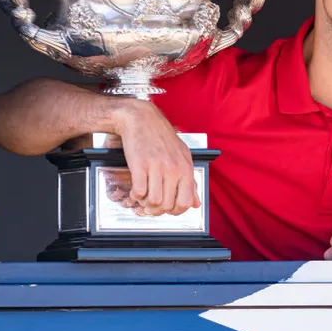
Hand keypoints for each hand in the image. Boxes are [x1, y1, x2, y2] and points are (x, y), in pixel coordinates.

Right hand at [113, 99, 200, 216]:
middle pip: (167, 205)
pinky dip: (135, 196)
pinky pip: (139, 192)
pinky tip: (135, 190)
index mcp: (185, 168)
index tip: (168, 209)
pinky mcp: (139, 165)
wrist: (142, 119)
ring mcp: (156, 167)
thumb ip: (190, 182)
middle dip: (158, 209)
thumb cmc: (162, 137)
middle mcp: (173, 169)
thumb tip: (195, 203)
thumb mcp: (183, 157)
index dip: (175, 211)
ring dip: (146, 204)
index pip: (185, 202)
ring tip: (144, 197)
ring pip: (153, 202)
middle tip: (152, 204)